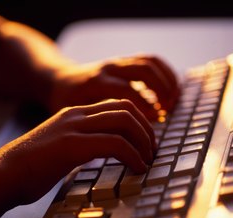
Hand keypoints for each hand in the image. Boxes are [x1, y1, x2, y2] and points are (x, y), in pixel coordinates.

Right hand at [0, 99, 155, 202]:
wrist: (1, 173)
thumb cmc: (28, 167)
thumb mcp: (58, 147)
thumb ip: (80, 144)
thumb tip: (102, 154)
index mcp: (73, 114)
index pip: (116, 106)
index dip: (137, 121)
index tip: (144, 141)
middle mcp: (75, 115)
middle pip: (125, 108)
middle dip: (146, 128)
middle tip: (152, 150)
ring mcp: (73, 127)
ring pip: (124, 121)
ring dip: (143, 141)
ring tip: (147, 160)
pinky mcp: (72, 146)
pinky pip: (115, 144)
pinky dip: (133, 156)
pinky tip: (136, 168)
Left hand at [49, 55, 179, 119]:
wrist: (59, 81)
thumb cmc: (66, 104)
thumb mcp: (74, 115)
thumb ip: (97, 125)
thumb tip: (124, 142)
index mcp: (95, 83)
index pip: (127, 94)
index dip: (143, 111)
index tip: (154, 123)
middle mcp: (107, 69)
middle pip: (143, 72)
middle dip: (160, 92)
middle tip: (167, 113)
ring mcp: (116, 62)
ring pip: (150, 63)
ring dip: (166, 80)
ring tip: (173, 101)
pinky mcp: (123, 61)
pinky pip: (149, 60)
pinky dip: (164, 73)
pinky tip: (171, 90)